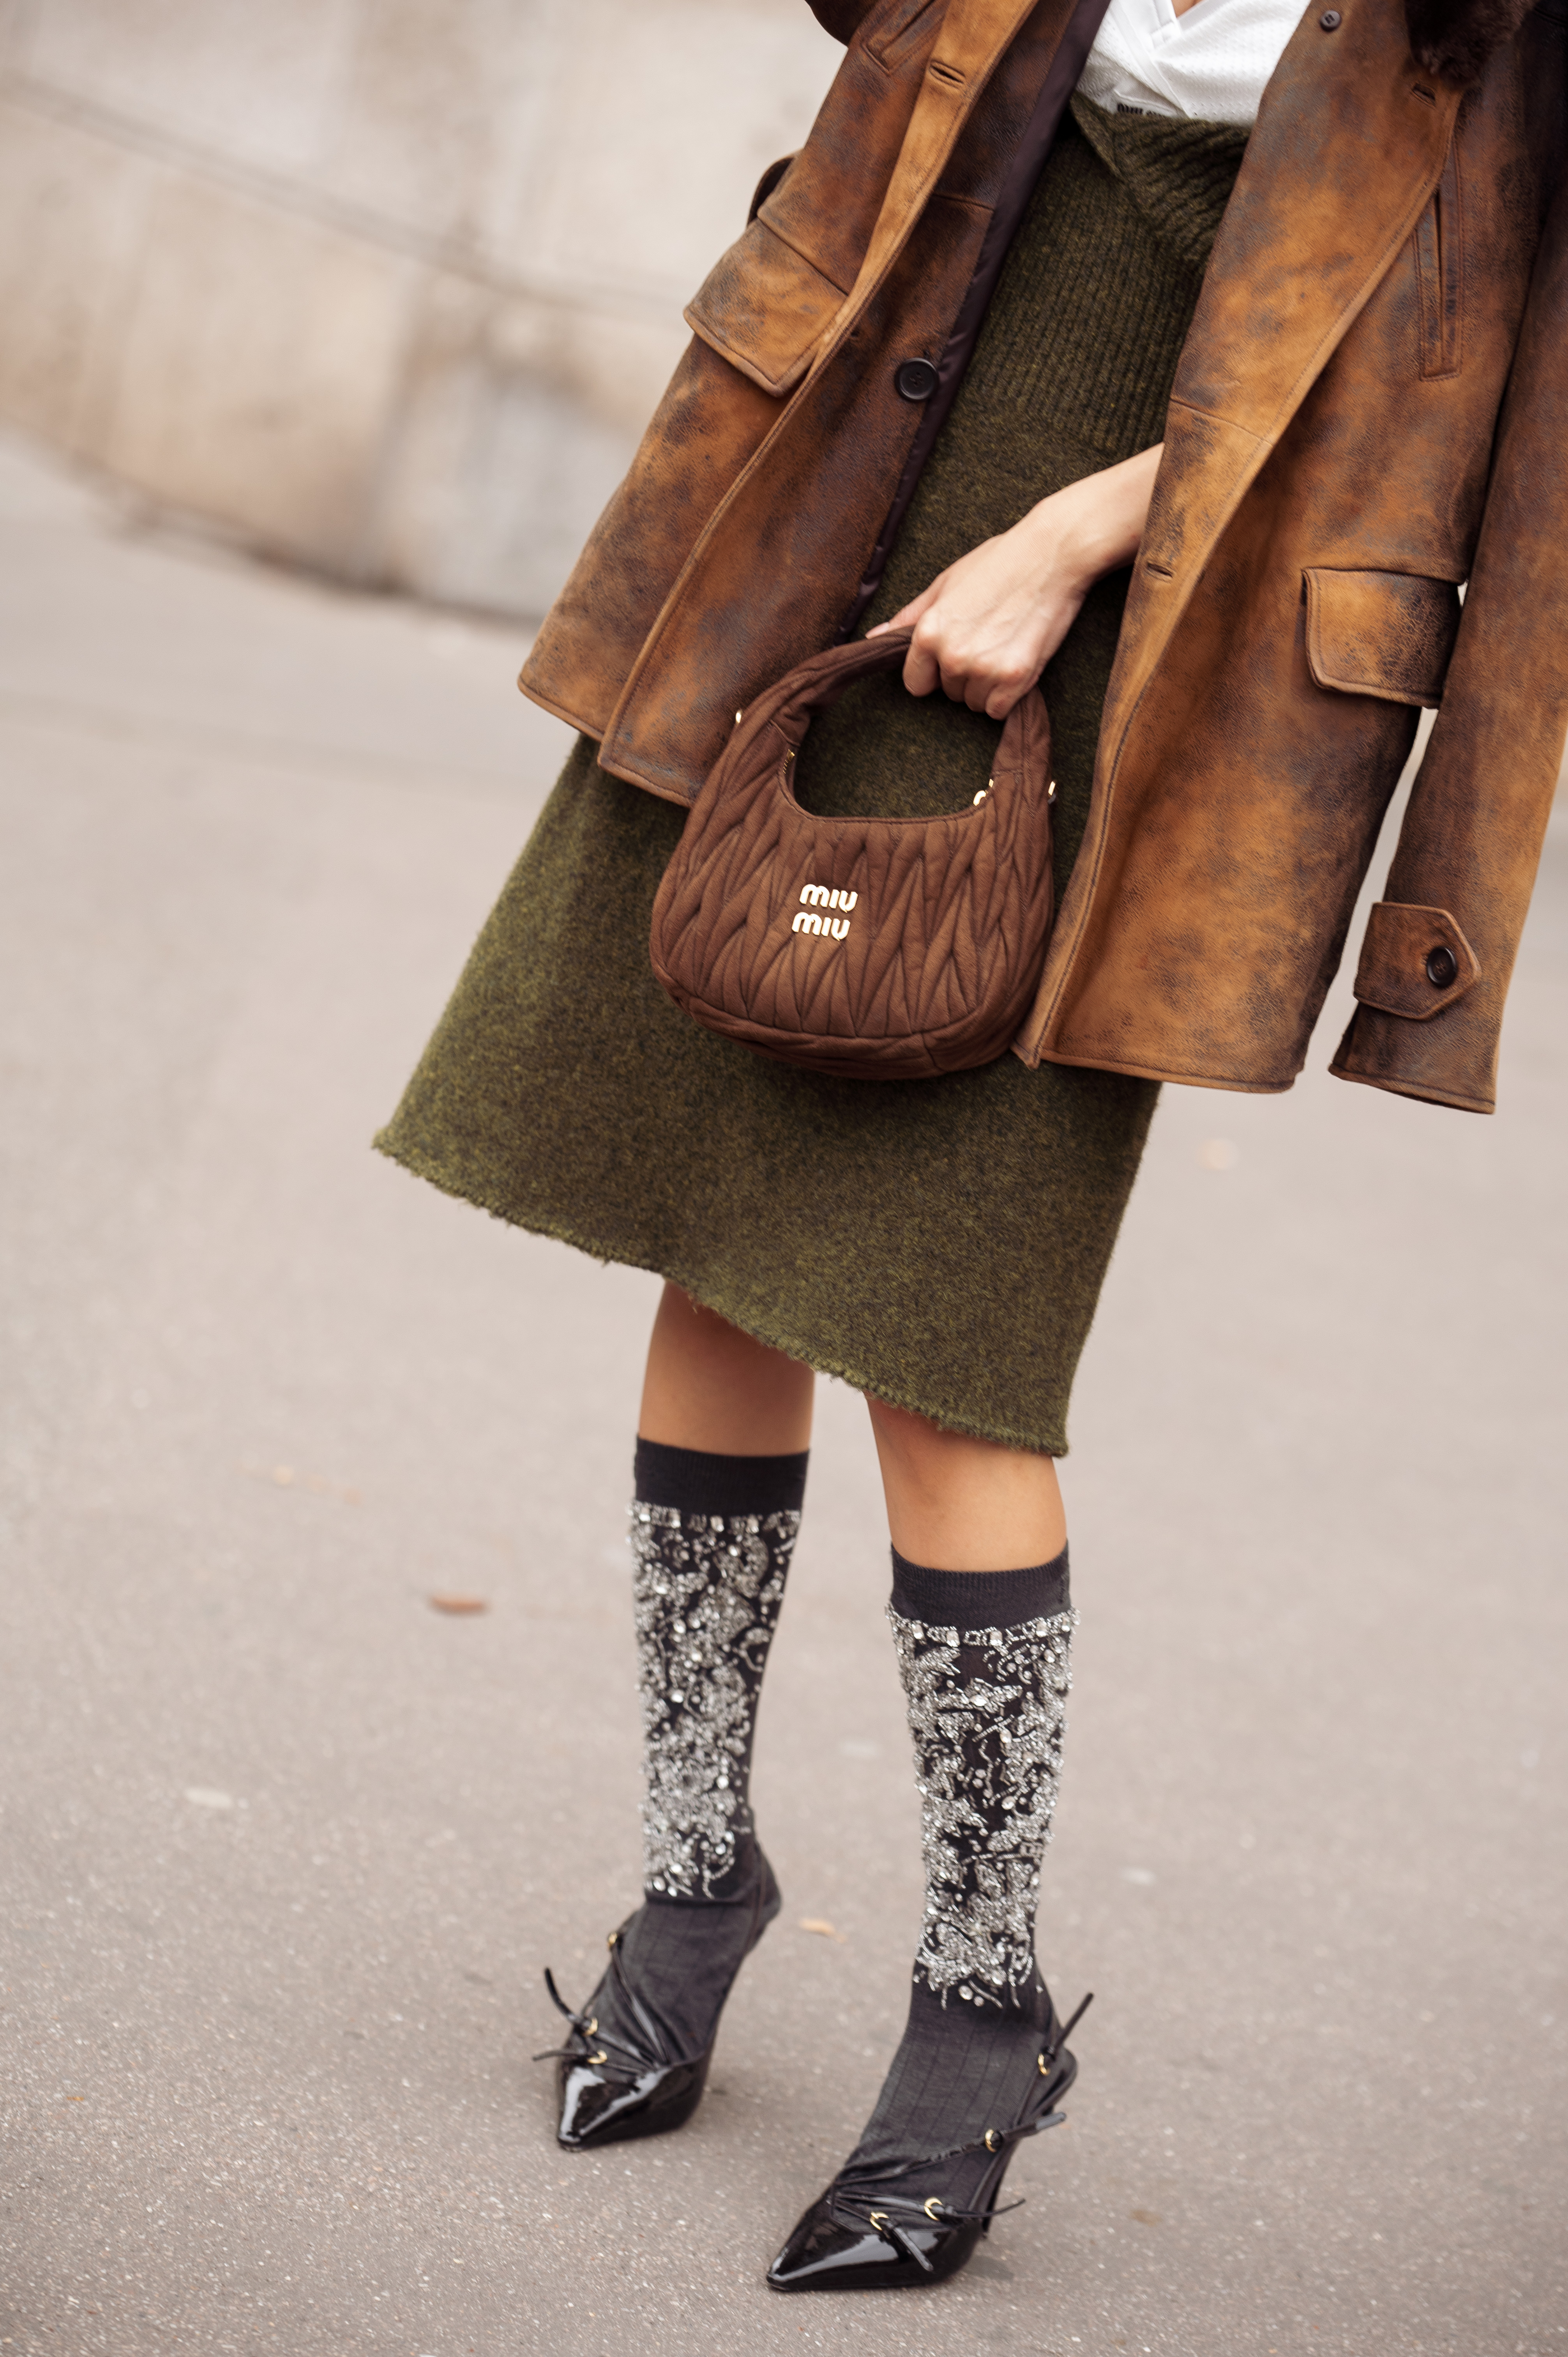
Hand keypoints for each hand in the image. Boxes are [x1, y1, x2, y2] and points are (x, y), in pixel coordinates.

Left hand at [868, 443, 1162, 718]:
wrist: (1053, 553)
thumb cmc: (998, 562)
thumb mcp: (946, 584)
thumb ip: (910, 618)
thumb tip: (874, 638)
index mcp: (929, 633)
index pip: (915, 684)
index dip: (933, 672)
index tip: (953, 653)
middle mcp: (953, 655)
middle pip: (949, 693)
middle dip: (964, 675)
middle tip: (988, 637)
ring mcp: (985, 669)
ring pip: (974, 702)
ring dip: (987, 685)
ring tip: (1004, 645)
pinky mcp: (1016, 677)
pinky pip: (998, 709)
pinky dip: (1008, 694)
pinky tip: (1017, 661)